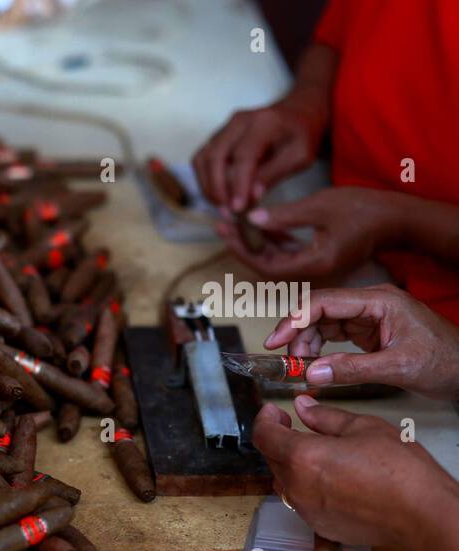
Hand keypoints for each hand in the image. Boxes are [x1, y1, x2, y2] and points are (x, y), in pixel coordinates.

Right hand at [192, 94, 325, 212]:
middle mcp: (238, 121)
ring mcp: (224, 127)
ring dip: (207, 186)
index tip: (237, 209)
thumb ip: (275, 174)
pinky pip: (201, 159)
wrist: (296, 114)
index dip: (238, 184)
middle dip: (217, 188)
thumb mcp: (300, 156)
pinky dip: (205, 179)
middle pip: (215, 156)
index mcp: (263, 123)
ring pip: (203, 158)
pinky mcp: (217, 136)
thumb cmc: (301, 137)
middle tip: (226, 212)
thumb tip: (251, 196)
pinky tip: (217, 194)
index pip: (243, 156)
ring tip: (221, 206)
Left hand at [215, 187, 399, 278]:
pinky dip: (273, 239)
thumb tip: (251, 220)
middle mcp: (313, 272)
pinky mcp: (319, 257)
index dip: (242, 249)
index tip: (226, 229)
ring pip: (276, 257)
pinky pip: (288, 253)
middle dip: (243, 243)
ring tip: (235, 218)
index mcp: (314, 265)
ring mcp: (316, 266)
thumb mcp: (321, 207)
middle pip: (266, 263)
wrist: (398, 217)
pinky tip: (260, 223)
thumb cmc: (365, 209)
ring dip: (256, 240)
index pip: (265, 266)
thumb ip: (284, 217)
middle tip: (223, 221)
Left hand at [252, 396, 458, 548]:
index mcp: (303, 458)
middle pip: (272, 459)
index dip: (265, 420)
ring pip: (285, 482)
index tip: (274, 413)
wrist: (421, 514)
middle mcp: (297, 487)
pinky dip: (307, 486)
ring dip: (291, 465)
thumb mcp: (364, 428)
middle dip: (279, 440)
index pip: (264, 436)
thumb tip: (303, 407)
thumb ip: (326, 417)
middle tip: (293, 427)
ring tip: (314, 452)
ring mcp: (306, 510)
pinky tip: (330, 478)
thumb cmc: (399, 469)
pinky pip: (301, 502)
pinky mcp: (319, 526)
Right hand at [263, 285, 458, 399]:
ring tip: (302, 368)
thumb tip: (313, 373)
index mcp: (380, 301)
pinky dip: (319, 351)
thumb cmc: (446, 361)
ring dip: (306, 345)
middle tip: (286, 361)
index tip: (275, 341)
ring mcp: (369, 317)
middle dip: (297, 334)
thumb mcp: (398, 368)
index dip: (294, 320)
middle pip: (318, 311)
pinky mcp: (368, 333)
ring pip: (322, 324)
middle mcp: (371, 304)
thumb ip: (353, 369)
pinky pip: (333, 336)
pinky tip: (314, 365)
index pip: (325, 302)